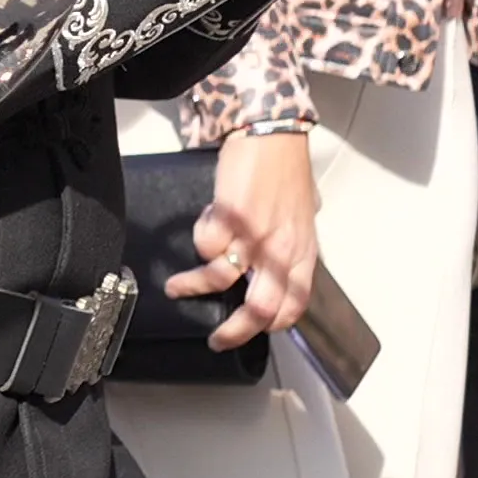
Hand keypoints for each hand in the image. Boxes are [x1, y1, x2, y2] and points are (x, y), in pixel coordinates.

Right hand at [166, 128, 318, 349]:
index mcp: (302, 254)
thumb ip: (291, 244)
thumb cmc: (288, 173)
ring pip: (219, 279)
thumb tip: (277, 262)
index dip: (273, 324)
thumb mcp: (301, 217)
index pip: (294, 306)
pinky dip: (199, 239)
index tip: (255, 329)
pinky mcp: (229, 217)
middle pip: (259, 308)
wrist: (274, 137)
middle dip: (233, 332)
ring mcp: (254, 236)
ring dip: (192, 287)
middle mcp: (280, 252)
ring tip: (175, 288)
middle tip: (216, 340)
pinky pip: (204, 244)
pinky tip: (202, 225)